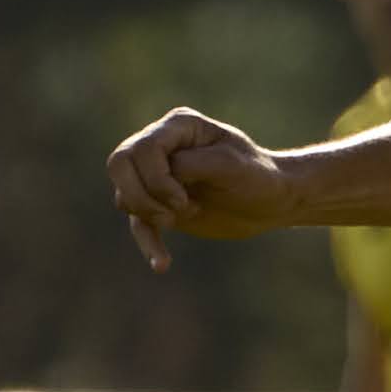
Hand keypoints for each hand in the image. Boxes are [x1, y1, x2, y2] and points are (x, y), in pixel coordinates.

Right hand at [105, 107, 295, 264]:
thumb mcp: (233, 166)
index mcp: (179, 126)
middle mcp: (162, 145)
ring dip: (150, 215)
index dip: (157, 180)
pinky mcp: (160, 203)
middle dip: (142, 196)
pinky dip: (148, 243)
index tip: (185, 201)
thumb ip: (195, 164)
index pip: (143, 149)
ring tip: (187, 217)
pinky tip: (162, 265)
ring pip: (123, 194)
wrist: (271, 202)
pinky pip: (138, 222)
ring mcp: (157, 174)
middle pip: (119, 164)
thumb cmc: (258, 177)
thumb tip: (163, 171)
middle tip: (173, 214)